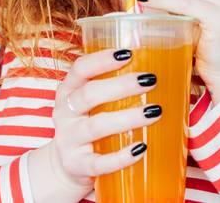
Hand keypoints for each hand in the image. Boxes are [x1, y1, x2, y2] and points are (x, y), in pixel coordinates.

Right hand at [29, 48, 161, 201]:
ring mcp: (69, 140)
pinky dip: (121, 156)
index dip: (101, 59)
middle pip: (89, 94)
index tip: (127, 53)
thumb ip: (109, 87)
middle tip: (150, 81)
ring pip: (97, 126)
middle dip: (121, 86)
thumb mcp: (87, 103)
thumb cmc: (86, 124)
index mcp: (67, 91)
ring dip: (128, 118)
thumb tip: (155, 68)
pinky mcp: (77, 165)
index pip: (80, 69)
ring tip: (155, 112)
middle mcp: (64, 113)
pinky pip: (100, 162)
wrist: (65, 166)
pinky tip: (141, 148)